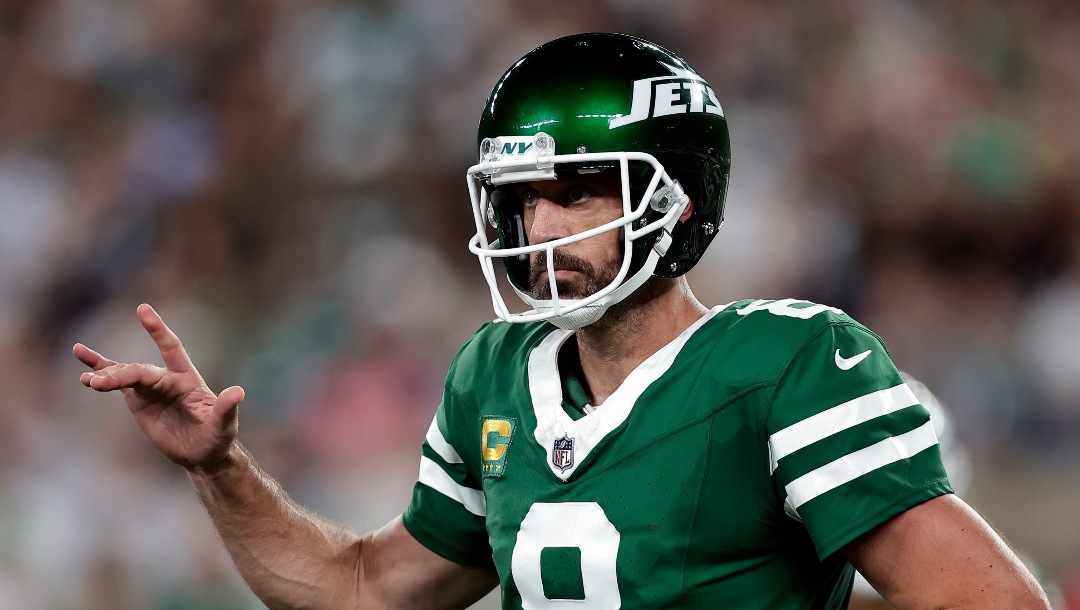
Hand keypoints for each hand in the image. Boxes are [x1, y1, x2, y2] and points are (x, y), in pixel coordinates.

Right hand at [74, 303, 244, 471]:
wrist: (201, 453)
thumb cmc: (217, 437)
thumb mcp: (225, 425)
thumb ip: (227, 408)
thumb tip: (239, 391)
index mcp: (187, 378)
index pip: (172, 348)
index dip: (158, 330)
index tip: (142, 309)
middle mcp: (167, 379)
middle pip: (139, 370)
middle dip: (120, 374)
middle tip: (99, 383)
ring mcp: (151, 389)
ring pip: (124, 375)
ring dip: (105, 376)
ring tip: (87, 381)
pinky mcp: (139, 401)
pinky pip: (117, 385)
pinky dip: (101, 377)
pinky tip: (84, 375)